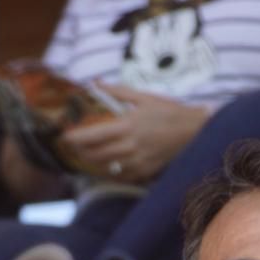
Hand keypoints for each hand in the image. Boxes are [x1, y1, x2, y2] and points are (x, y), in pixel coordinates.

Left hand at [59, 84, 208, 183]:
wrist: (195, 131)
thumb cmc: (169, 111)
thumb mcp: (144, 97)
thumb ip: (117, 92)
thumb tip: (95, 84)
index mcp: (128, 125)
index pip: (93, 135)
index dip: (75, 138)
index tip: (64, 137)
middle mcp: (131, 146)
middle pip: (95, 155)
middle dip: (80, 152)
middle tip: (71, 147)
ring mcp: (138, 161)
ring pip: (106, 167)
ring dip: (91, 162)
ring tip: (84, 155)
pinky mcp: (145, 172)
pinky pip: (120, 176)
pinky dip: (109, 171)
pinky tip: (105, 165)